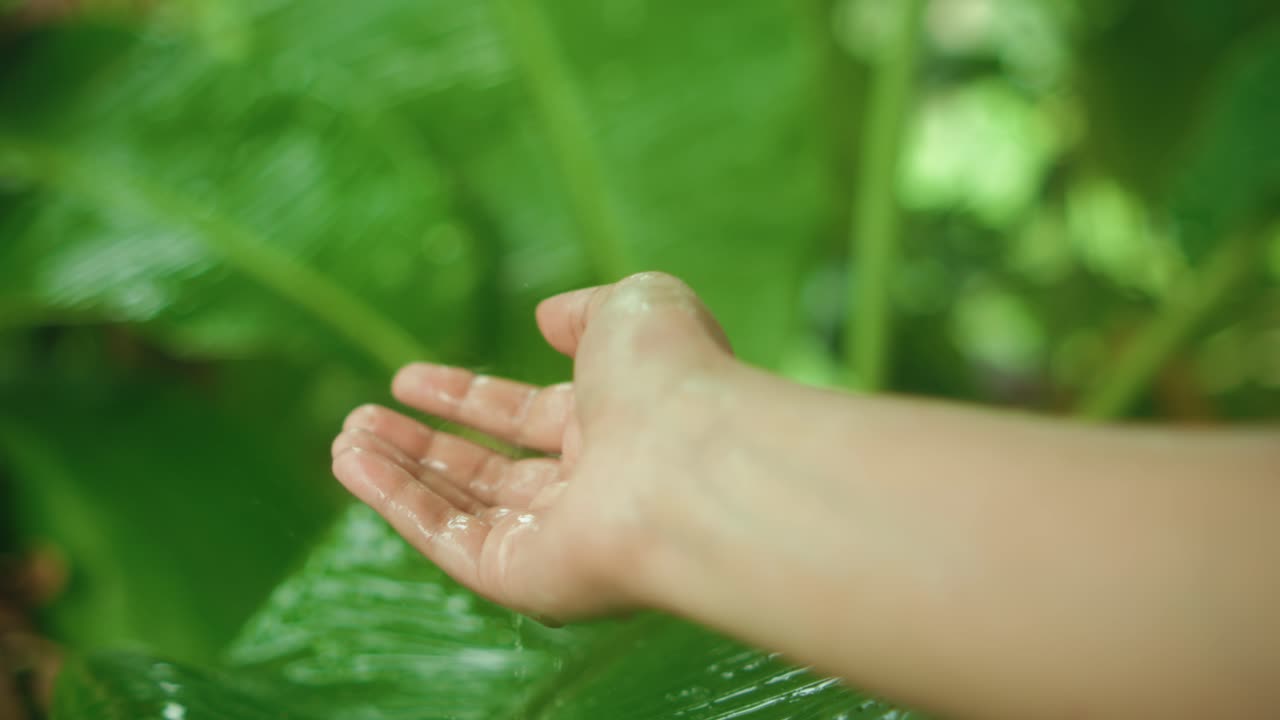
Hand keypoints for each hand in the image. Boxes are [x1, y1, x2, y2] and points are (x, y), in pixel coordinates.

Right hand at [331, 272, 732, 619]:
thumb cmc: (671, 376)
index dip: (464, 397)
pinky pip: (450, 541)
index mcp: (614, 425)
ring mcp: (557, 538)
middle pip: (488, 470)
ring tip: (345, 439)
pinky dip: (398, 505)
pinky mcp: (526, 579)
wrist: (693, 460)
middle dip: (423, 443)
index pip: (525, 416)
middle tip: (361, 418)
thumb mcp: (634, 307)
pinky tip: (353, 465)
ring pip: (463, 508)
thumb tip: (547, 318)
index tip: (406, 379)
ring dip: (399, 473)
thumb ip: (586, 310)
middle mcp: (587, 487)